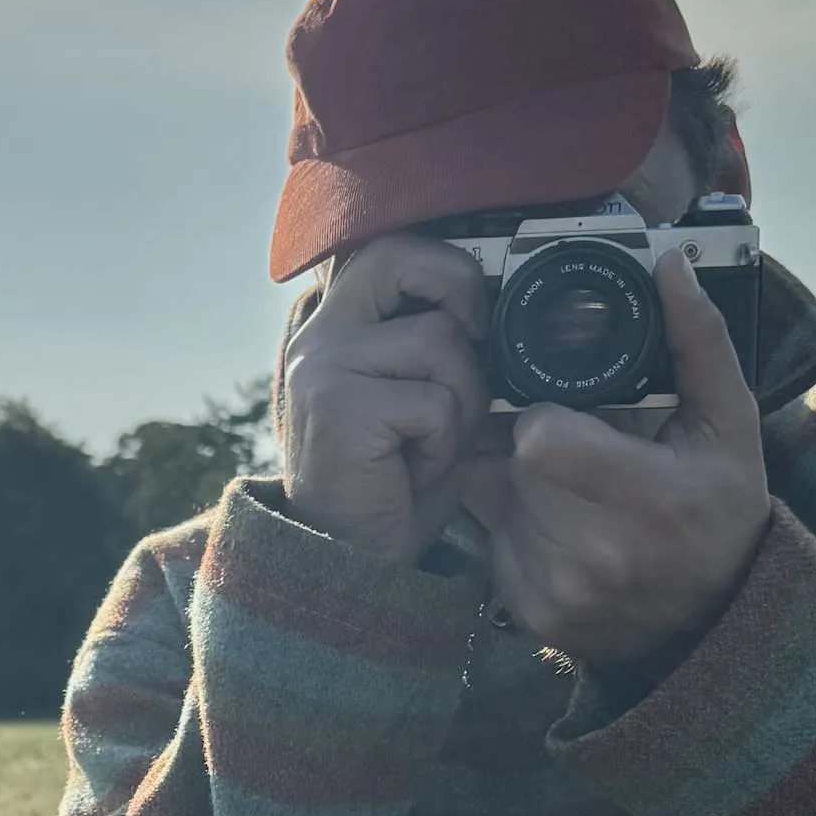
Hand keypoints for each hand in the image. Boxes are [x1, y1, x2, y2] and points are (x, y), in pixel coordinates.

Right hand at [280, 235, 494, 564]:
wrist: (349, 564)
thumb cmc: (389, 487)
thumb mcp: (415, 399)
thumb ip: (437, 347)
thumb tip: (497, 309)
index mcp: (334, 328)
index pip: (388, 251)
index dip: (442, 268)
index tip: (470, 315)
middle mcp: (318, 338)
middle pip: (402, 259)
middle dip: (460, 293)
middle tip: (475, 344)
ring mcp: (324, 369)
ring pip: (439, 342)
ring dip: (461, 401)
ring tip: (431, 445)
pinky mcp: (341, 409)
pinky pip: (435, 402)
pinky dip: (444, 444)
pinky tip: (415, 470)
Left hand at [459, 251, 770, 670]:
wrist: (715, 621)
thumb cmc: (722, 515)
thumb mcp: (729, 424)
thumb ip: (697, 341)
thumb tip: (668, 264)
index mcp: (639, 498)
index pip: (538, 437)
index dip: (546, 417)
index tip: (575, 418)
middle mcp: (588, 554)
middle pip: (510, 466)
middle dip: (532, 449)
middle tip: (579, 455)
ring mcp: (554, 592)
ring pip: (493, 504)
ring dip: (520, 488)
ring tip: (575, 495)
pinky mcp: (531, 616)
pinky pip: (492, 547)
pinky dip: (515, 531)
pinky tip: (563, 534)